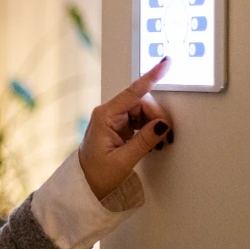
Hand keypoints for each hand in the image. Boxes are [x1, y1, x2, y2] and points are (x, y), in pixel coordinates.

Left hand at [78, 57, 173, 200]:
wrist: (83, 185)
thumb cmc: (96, 174)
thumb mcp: (123, 160)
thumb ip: (145, 141)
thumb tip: (162, 125)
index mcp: (105, 116)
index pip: (133, 92)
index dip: (151, 77)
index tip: (165, 63)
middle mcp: (108, 113)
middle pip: (141, 103)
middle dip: (156, 117)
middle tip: (165, 137)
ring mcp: (112, 119)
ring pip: (142, 112)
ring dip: (154, 125)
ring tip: (158, 144)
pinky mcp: (117, 127)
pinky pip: (139, 121)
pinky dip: (148, 130)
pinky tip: (152, 143)